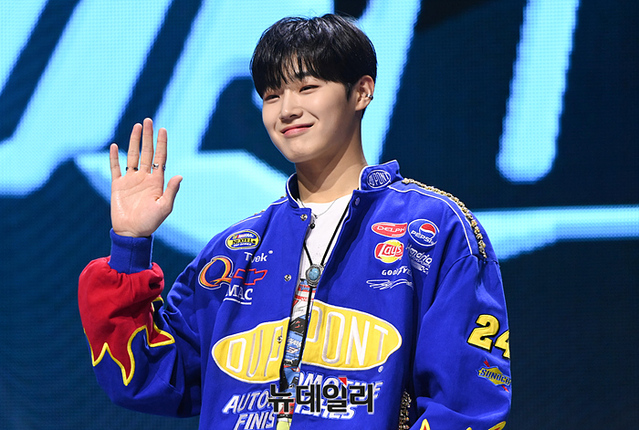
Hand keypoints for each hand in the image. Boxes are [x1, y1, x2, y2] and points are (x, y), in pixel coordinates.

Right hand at [110, 118, 181, 236]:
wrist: (131, 233)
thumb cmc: (150, 222)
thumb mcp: (164, 207)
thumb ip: (171, 191)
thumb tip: (180, 175)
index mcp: (156, 181)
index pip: (160, 158)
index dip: (161, 144)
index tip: (163, 130)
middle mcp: (144, 177)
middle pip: (146, 152)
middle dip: (148, 137)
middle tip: (148, 120)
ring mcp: (130, 180)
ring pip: (132, 156)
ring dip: (134, 141)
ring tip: (137, 126)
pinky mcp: (117, 185)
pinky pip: (115, 168)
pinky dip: (114, 157)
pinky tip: (114, 146)